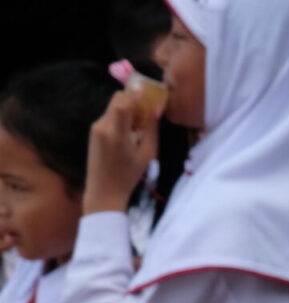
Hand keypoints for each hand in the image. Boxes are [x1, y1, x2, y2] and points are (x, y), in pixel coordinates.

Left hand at [83, 90, 158, 215]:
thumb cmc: (129, 176)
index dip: (135, 93)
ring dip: (127, 109)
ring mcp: (96, 128)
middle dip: (132, 99)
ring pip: (113, 107)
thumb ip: (152, 130)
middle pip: (117, 99)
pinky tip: (130, 131)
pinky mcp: (94, 131)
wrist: (103, 191)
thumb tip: (157, 110)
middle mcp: (102, 126)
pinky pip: (109, 116)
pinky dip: (121, 117)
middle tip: (147, 107)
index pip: (123, 103)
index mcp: (116, 133)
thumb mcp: (147, 155)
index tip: (147, 89)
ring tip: (141, 124)